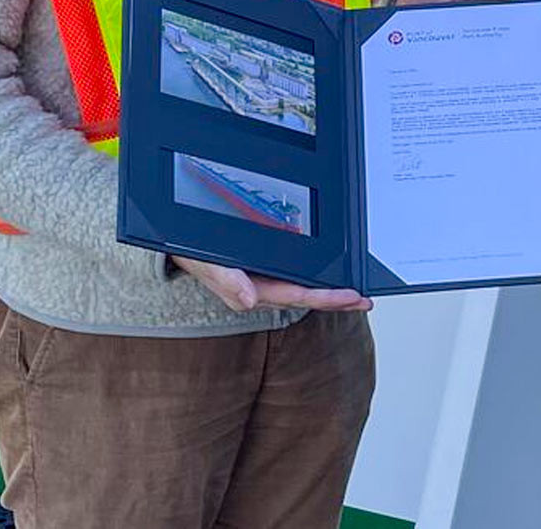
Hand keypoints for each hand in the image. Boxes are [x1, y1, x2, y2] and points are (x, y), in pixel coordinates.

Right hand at [169, 254, 372, 312]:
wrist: (175, 239)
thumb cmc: (191, 251)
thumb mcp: (203, 261)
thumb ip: (224, 280)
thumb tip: (247, 300)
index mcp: (250, 288)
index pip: (295, 296)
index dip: (326, 298)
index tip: (352, 296)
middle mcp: (260, 285)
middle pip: (305, 296)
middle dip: (336, 299)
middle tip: (365, 300)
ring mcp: (262, 277)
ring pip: (301, 287)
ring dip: (328, 289)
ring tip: (355, 291)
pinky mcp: (262, 265)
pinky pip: (292, 273)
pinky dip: (312, 274)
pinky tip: (328, 272)